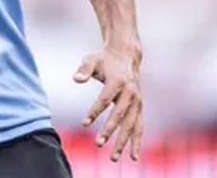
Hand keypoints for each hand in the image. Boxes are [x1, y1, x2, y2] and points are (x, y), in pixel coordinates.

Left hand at [74, 46, 142, 161]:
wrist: (127, 57)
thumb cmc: (105, 60)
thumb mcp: (92, 60)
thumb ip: (84, 69)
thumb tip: (76, 79)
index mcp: (118, 80)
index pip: (105, 99)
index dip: (94, 111)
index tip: (83, 123)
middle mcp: (131, 92)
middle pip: (119, 114)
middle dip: (109, 130)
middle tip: (98, 144)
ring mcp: (137, 101)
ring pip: (131, 124)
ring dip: (123, 141)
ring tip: (114, 158)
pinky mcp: (139, 108)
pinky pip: (138, 127)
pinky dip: (136, 141)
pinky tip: (133, 156)